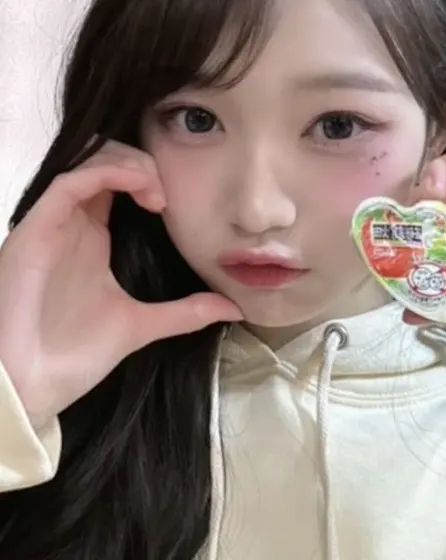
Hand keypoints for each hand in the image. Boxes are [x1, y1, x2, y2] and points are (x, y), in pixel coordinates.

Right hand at [0, 141, 242, 427]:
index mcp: (93, 238)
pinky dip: (107, 172)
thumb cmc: (71, 355)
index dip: (149, 178)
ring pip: (87, 161)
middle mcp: (72, 224)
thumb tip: (235, 309)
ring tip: (157, 193)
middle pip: (103, 162)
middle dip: (142, 164)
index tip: (176, 204)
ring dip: (129, 163)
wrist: (29, 387)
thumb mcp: (142, 325)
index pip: (117, 184)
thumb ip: (187, 313)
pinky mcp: (35, 230)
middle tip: (167, 195)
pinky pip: (70, 182)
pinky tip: (141, 185)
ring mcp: (52, 224)